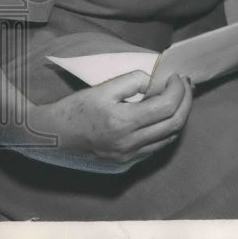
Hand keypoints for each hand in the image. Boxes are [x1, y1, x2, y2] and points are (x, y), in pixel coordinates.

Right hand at [29, 72, 192, 167]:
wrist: (52, 135)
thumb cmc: (76, 108)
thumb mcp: (103, 88)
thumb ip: (133, 81)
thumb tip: (155, 80)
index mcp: (123, 123)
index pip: (167, 107)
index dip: (178, 89)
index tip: (176, 76)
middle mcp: (129, 144)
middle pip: (175, 124)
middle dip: (186, 101)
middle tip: (185, 84)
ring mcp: (129, 157)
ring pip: (169, 137)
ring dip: (179, 115)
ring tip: (179, 96)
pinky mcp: (126, 162)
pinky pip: (156, 146)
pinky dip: (167, 129)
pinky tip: (164, 115)